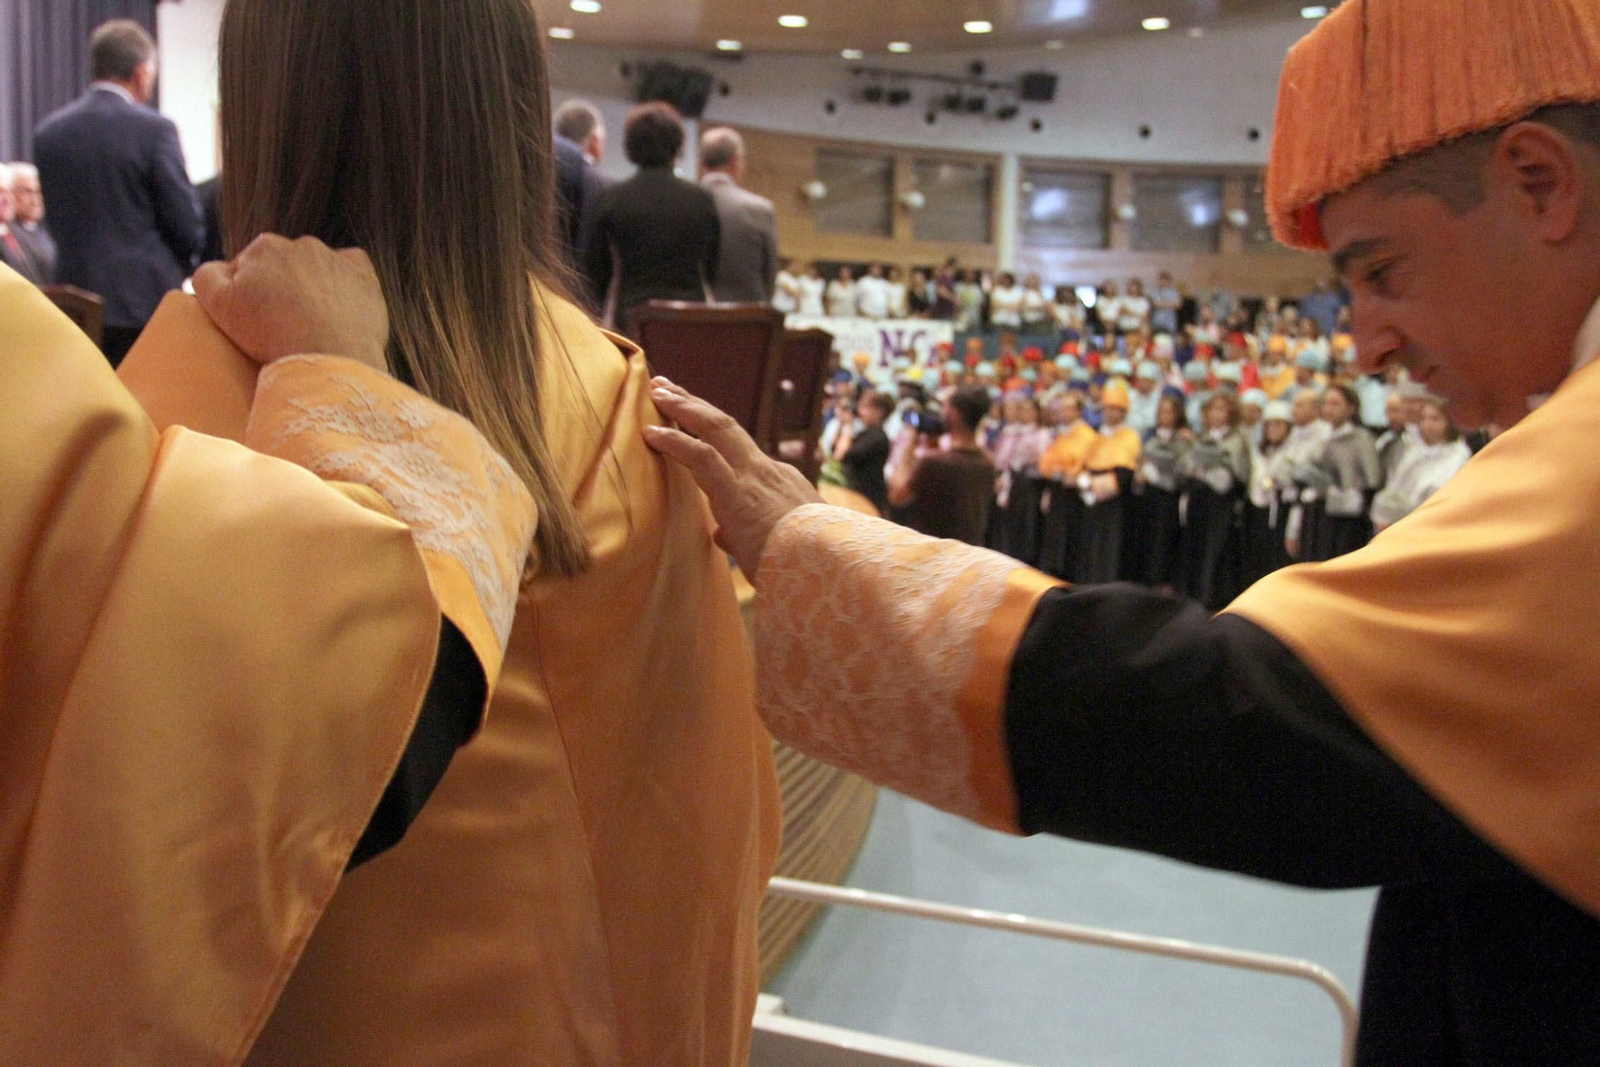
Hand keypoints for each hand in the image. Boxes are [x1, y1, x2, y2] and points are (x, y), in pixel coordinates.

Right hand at [193, 234, 389, 372]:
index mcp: (264, 247)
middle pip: (285, 266)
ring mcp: (336, 257)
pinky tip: (340, 310)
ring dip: (313, 288)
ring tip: (313, 324)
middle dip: (282, 288)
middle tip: (284, 324)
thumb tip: (219, 268)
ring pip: (318, 269)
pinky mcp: (363, 274)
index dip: (251, 295)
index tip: (258, 320)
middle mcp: (301, 243)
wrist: (327, 358)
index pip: (250, 267)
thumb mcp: (218, 305)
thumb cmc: (270, 335)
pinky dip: (346, 285)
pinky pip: (352, 271)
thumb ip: (207, 276)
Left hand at [642, 378, 822, 580]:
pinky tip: (651, 434)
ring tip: (656, 392)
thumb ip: (744, 535)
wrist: (830, 570)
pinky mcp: (738, 492)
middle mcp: (768, 471)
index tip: (691, 423)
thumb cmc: (804, 567)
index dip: (711, 435)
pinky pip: (701, 458)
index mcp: (778, 483)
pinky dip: (674, 442)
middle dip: (694, 405)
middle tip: (667, 387)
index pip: (739, 453)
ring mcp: (754, 477)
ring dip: (683, 408)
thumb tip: (721, 533)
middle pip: (726, 427)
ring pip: (715, 429)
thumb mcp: (776, 547)